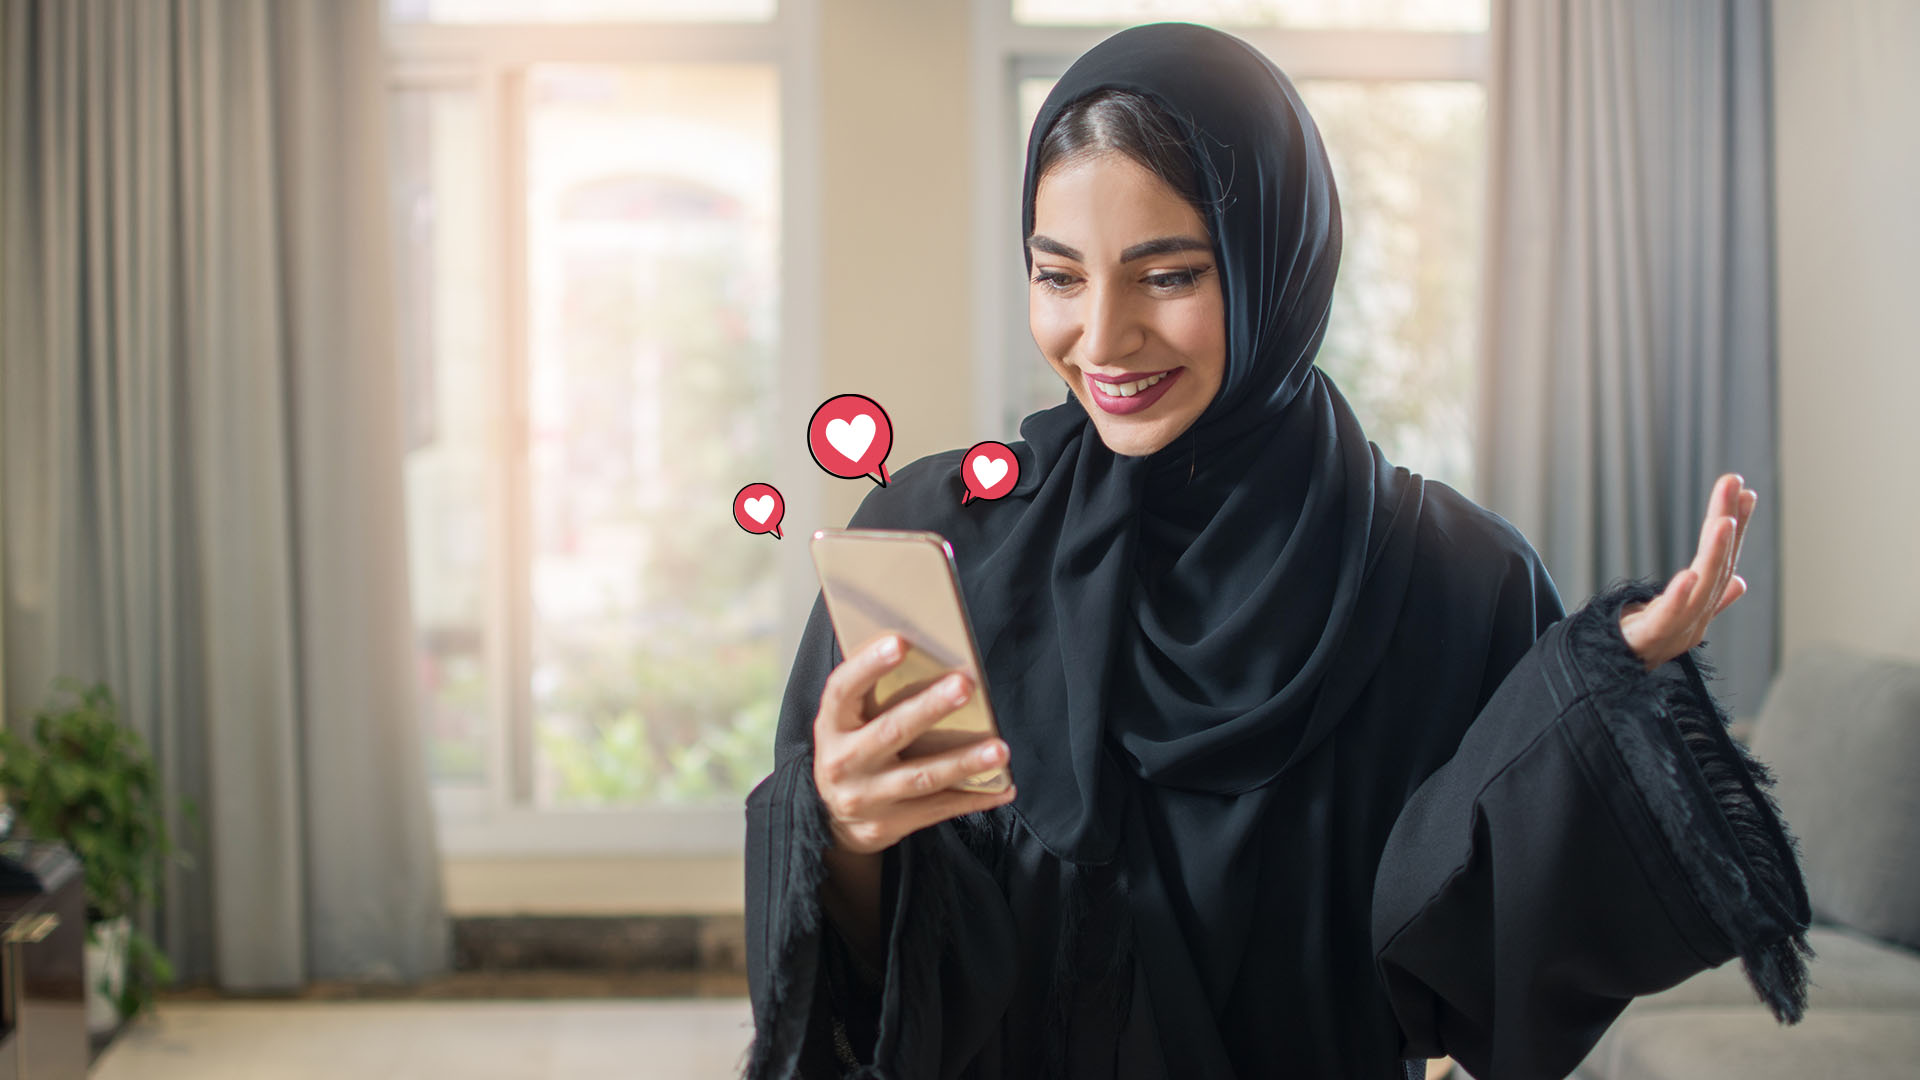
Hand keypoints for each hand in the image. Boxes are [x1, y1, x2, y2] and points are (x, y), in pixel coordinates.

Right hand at [812, 632, 1016, 855]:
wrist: (834, 817)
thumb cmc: (852, 750)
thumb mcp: (848, 722)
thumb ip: (874, 695)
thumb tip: (928, 656)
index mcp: (831, 726)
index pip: (843, 689)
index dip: (868, 665)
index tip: (900, 642)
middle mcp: (842, 762)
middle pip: (891, 732)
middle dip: (930, 708)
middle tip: (965, 686)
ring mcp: (866, 798)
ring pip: (922, 777)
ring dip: (964, 762)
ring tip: (999, 749)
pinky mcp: (889, 825)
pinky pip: (939, 809)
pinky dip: (974, 797)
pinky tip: (1003, 786)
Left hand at [1619, 473, 1756, 669]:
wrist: (1611, 677)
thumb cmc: (1645, 643)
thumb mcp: (1677, 612)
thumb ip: (1710, 598)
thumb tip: (1740, 582)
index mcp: (1702, 605)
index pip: (1723, 560)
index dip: (1736, 526)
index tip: (1744, 490)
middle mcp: (1696, 616)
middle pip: (1716, 565)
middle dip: (1727, 523)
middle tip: (1734, 484)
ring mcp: (1675, 629)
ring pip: (1701, 588)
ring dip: (1713, 554)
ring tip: (1722, 521)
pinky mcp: (1650, 639)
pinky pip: (1668, 617)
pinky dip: (1680, 596)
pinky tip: (1688, 575)